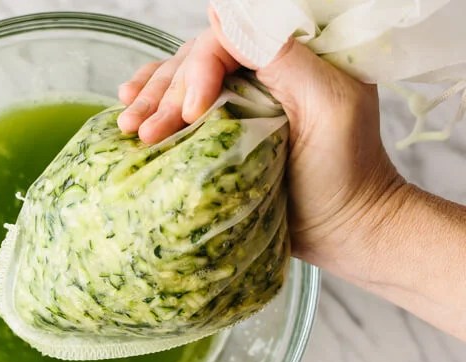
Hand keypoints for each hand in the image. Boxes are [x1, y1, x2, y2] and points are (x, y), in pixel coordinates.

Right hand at [116, 7, 404, 274]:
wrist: (344, 229)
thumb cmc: (345, 171)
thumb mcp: (326, 105)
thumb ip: (280, 54)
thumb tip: (220, 10)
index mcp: (292, 52)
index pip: (228, 39)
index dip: (201, 69)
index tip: (192, 114)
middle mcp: (263, 66)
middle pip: (198, 58)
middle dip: (168, 92)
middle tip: (147, 131)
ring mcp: (241, 96)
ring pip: (182, 78)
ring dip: (150, 99)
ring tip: (128, 126)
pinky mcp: (225, 126)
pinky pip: (181, 102)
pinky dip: (153, 103)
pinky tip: (128, 108)